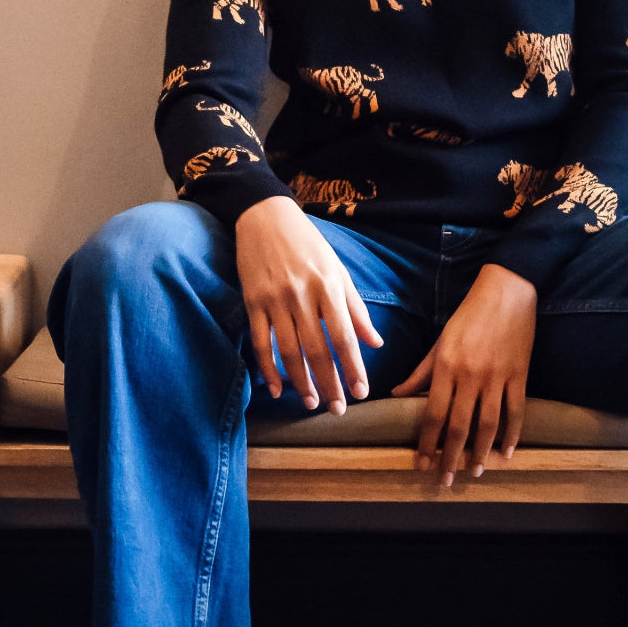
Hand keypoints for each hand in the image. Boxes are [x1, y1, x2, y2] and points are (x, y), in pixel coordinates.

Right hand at [235, 195, 382, 412]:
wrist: (264, 216)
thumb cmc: (308, 245)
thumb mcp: (338, 271)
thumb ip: (356, 309)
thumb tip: (375, 343)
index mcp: (329, 287)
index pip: (345, 336)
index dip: (353, 368)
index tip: (361, 392)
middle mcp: (302, 295)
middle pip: (318, 349)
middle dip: (330, 383)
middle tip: (338, 409)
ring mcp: (275, 300)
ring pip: (289, 350)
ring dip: (300, 381)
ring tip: (311, 403)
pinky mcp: (252, 302)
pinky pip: (260, 342)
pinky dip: (267, 368)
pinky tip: (276, 388)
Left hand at [390, 262, 536, 485]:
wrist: (507, 291)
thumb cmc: (468, 315)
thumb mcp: (439, 342)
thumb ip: (420, 372)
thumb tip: (396, 396)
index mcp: (446, 367)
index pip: (432, 414)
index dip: (427, 443)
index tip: (423, 463)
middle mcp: (469, 375)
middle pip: (459, 426)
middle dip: (450, 456)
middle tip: (445, 479)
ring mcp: (496, 376)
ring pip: (488, 424)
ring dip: (481, 452)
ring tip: (475, 471)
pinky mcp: (519, 374)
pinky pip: (516, 411)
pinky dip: (513, 434)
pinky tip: (507, 452)